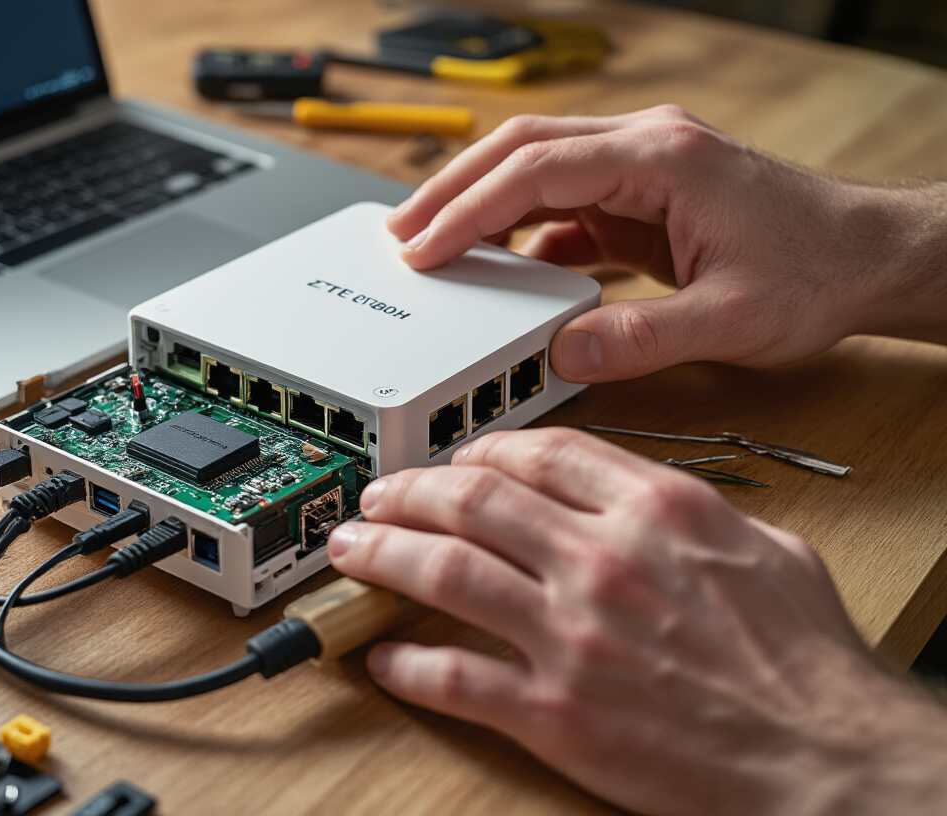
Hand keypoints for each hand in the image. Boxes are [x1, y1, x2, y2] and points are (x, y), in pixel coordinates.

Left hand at [329, 427, 946, 815]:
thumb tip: (648, 499)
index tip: (458, 458)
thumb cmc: (807, 666)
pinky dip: (406, 664)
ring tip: (351, 549)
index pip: (541, 454)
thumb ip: (697, 513)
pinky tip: (382, 656)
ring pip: (444, 570)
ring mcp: (569, 635)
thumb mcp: (770, 551)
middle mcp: (601, 560)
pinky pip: (453, 677)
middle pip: (474, 499)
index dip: (483, 449)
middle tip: (379, 495)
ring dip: (383, 554)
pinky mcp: (552, 710)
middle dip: (411, 490)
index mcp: (656, 511)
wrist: (823, 760)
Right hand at [387, 105, 946, 382]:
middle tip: (399, 234)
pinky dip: (523, 230)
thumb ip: (643, 338)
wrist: (870, 258)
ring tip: (432, 246)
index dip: (467, 211)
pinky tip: (503, 269)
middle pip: (520, 149)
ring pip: (536, 170)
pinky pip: (564, 204)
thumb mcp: (732, 320)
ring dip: (480, 205)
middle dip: (452, 189)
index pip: (535, 171)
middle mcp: (644, 148)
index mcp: (659, 159)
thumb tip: (564, 352)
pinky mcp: (643, 199)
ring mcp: (642, 170)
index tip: (421, 250)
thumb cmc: (817, 272)